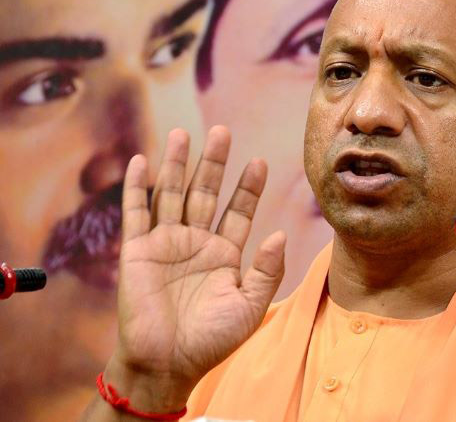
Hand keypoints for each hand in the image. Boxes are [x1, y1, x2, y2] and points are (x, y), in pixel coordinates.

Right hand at [109, 126, 285, 400]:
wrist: (166, 364)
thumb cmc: (211, 340)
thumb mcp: (250, 306)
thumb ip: (266, 270)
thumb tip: (280, 233)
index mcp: (224, 255)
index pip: (238, 212)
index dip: (248, 188)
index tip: (259, 162)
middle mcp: (196, 243)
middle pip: (205, 193)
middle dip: (213, 164)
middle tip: (222, 132)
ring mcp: (165, 245)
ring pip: (172, 195)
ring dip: (176, 165)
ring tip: (183, 134)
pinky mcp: (136, 252)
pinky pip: (136, 214)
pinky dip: (137, 188)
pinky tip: (141, 161)